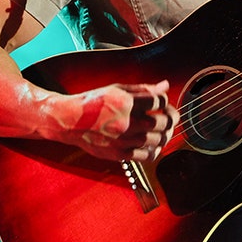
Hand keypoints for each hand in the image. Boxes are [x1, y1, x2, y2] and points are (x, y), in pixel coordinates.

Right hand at [54, 81, 179, 161]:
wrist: (69, 121)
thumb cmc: (93, 103)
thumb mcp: (118, 89)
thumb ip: (144, 89)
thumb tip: (165, 85)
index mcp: (126, 102)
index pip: (159, 101)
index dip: (165, 100)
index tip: (164, 102)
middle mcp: (126, 122)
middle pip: (162, 122)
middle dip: (171, 117)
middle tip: (171, 116)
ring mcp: (122, 140)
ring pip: (158, 140)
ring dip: (166, 134)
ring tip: (164, 129)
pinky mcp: (119, 154)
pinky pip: (146, 155)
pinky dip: (155, 150)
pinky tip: (154, 144)